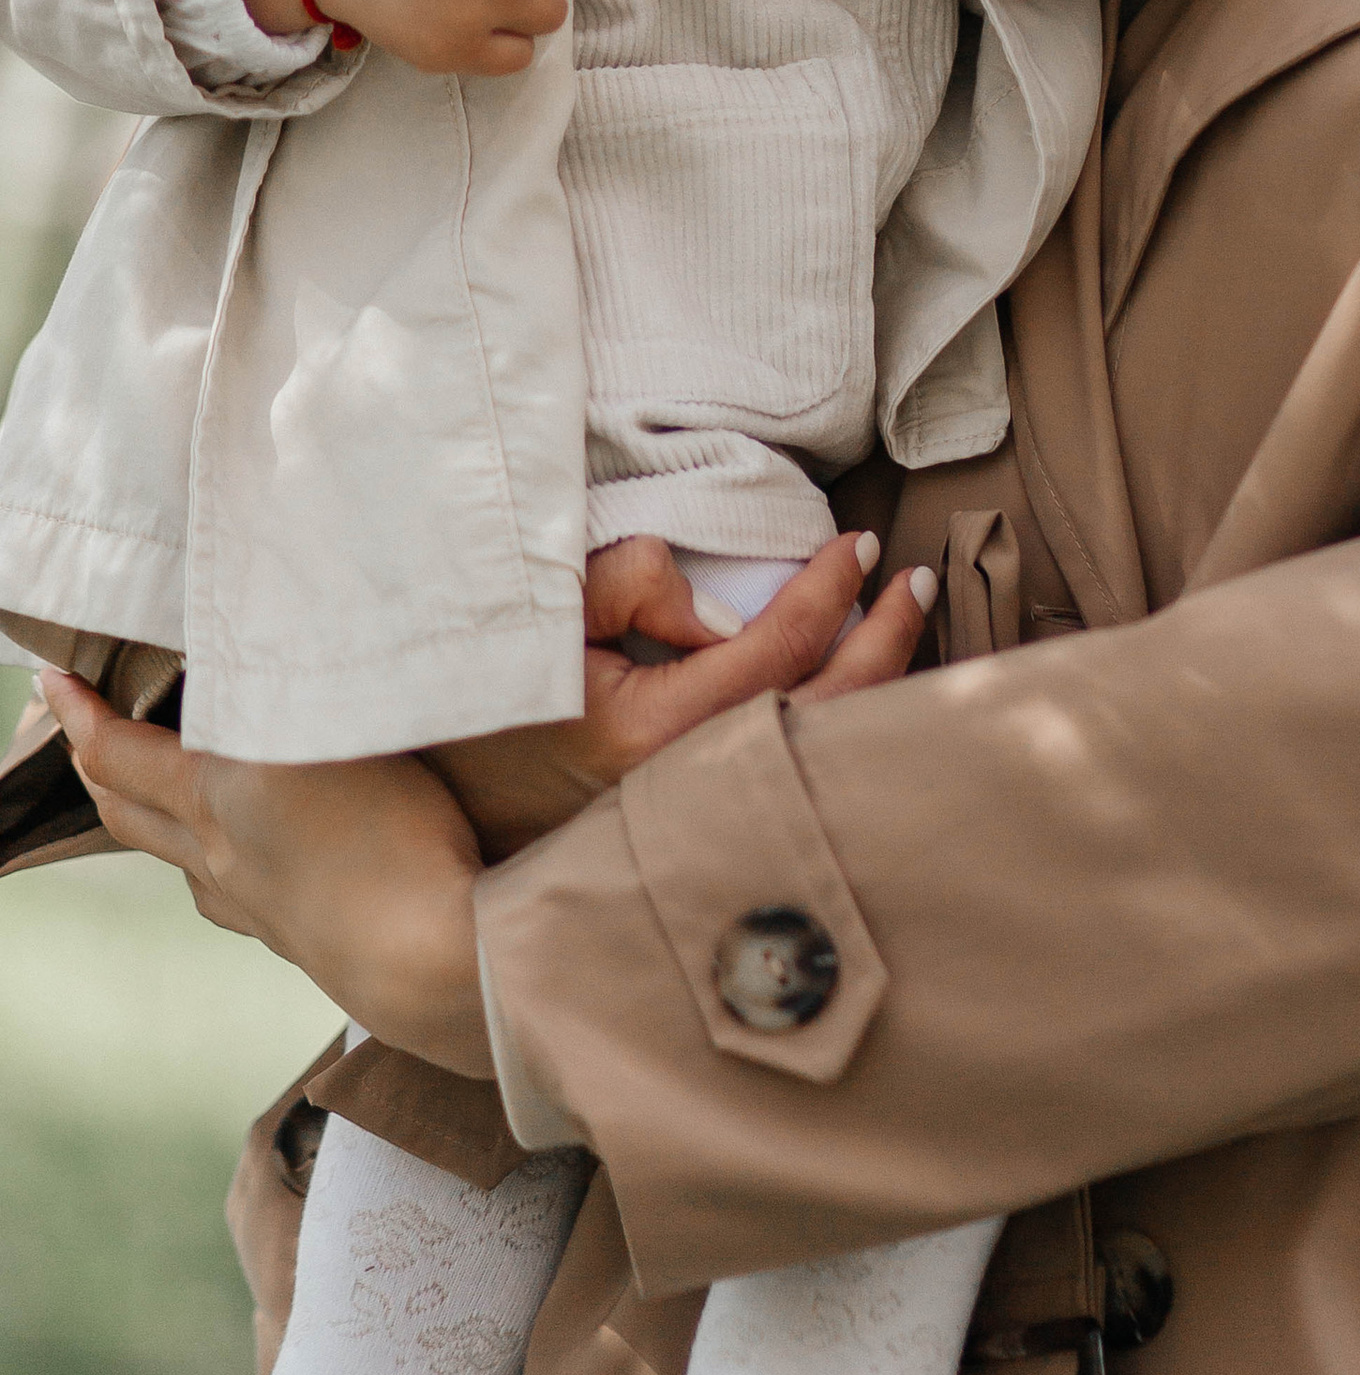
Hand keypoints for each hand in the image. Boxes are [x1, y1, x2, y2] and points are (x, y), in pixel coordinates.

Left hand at [39, 672, 493, 1077]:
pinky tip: (239, 859)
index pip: (116, 753)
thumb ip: (298, 689)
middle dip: (95, 766)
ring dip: (148, 817)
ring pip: (174, 858)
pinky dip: (209, 864)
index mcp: (215, 798)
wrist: (429, 960)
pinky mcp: (292, 937)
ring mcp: (251, 904)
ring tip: (157, 788)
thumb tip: (274, 647)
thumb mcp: (342, 728)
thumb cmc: (394, 834)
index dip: (77, 714)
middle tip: (83, 729)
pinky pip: (223, 894)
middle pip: (126, 811)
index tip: (53, 680)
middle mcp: (217, 855)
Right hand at [424, 531, 943, 858]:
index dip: (830, 592)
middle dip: (885, 643)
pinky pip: (786, 776)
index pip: (779, 654)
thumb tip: (723, 606)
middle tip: (913, 579)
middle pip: (825, 716)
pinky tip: (857, 691)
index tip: (857, 546)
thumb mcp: (547, 608)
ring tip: (902, 627)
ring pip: (817, 758)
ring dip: (873, 690)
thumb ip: (634, 583)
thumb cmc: (492, 672)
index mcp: (652, 734)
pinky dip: (837, 732)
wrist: (432, 777)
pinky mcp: (688, 829)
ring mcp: (691, 819)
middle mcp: (685, 789)